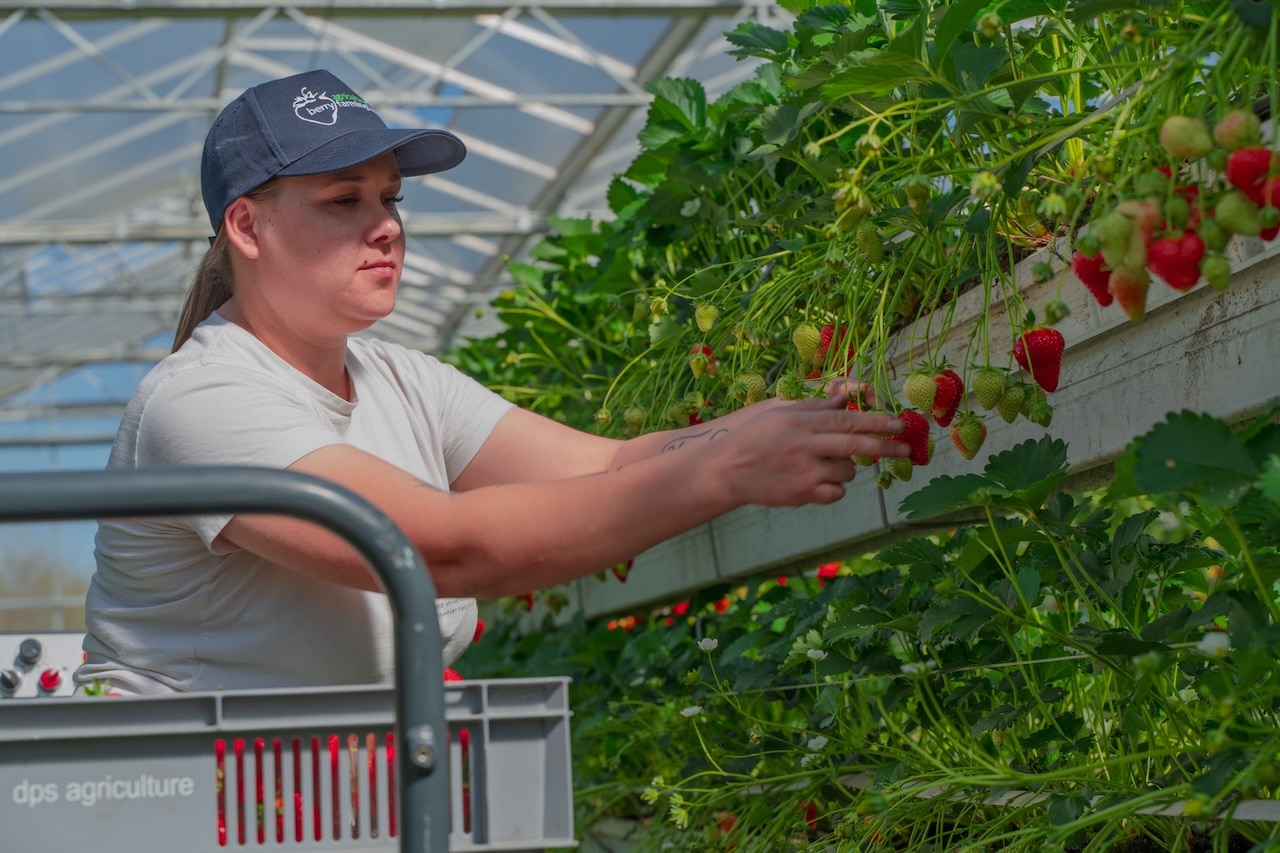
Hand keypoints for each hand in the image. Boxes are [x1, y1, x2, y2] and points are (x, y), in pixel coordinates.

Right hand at [708, 395, 907, 507]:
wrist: (727, 471)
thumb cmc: (752, 437)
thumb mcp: (779, 412)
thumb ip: (813, 407)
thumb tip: (843, 398)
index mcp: (802, 422)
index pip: (848, 420)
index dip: (877, 421)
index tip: (898, 424)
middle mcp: (807, 445)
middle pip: (856, 444)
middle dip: (886, 446)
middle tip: (904, 448)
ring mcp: (806, 472)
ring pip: (847, 470)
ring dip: (847, 467)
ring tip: (827, 464)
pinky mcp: (803, 494)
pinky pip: (836, 492)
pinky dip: (834, 487)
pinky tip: (819, 481)